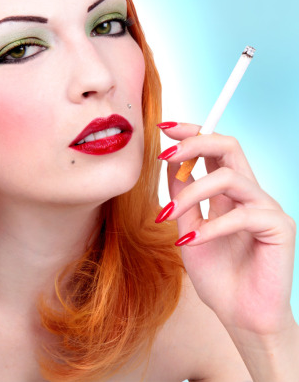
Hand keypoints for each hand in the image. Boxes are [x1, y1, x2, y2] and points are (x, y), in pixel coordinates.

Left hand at [157, 122, 296, 337]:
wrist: (240, 315)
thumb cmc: (217, 274)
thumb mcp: (188, 228)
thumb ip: (182, 197)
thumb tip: (169, 163)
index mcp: (230, 192)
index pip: (215, 148)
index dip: (192, 132)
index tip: (164, 127)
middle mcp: (250, 193)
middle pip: (229, 146)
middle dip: (195, 142)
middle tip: (164, 153)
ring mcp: (266, 208)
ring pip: (228, 177)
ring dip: (191, 191)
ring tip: (169, 215)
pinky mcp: (279, 227)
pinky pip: (242, 215)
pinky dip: (210, 227)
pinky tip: (190, 241)